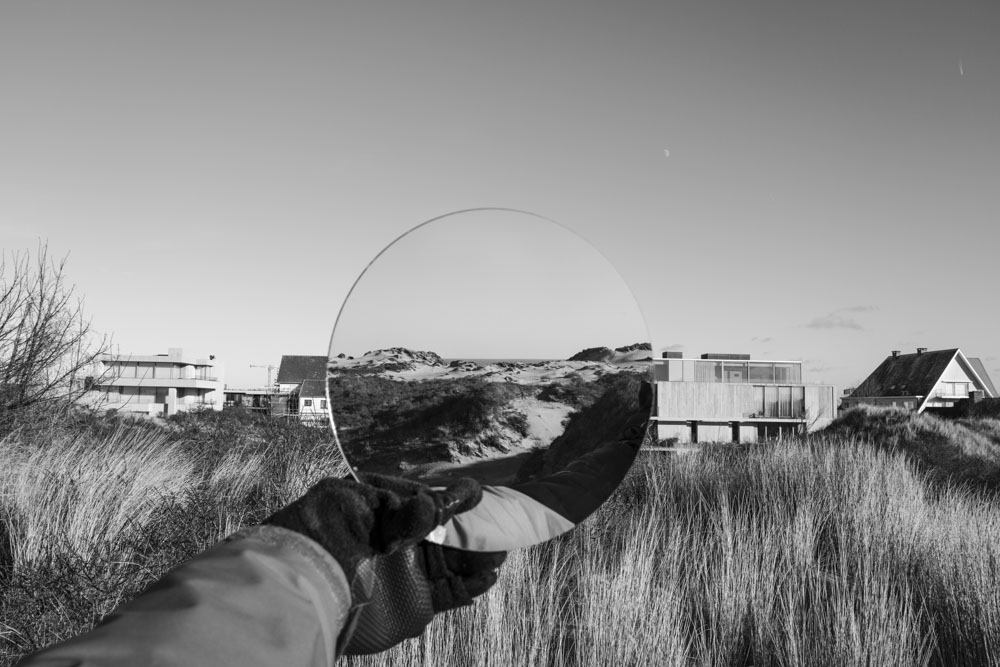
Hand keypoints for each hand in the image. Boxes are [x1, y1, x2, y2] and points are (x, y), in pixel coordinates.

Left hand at [263, 473, 503, 654]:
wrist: (301, 585)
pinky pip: (449, 592)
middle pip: (446, 532)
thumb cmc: (327, 533)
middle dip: (474, 530)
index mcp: (381, 508)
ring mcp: (405, 571)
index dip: (454, 498)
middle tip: (502, 525)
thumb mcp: (367, 507)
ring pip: (453, 562)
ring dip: (478, 557)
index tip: (480, 495)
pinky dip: (471, 586)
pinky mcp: (412, 601)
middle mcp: (396, 539)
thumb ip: (413, 509)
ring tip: (502, 551)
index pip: (427, 500)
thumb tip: (459, 497)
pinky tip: (488, 576)